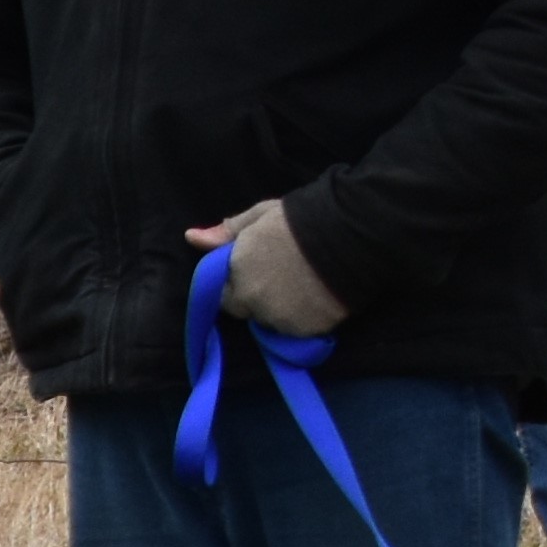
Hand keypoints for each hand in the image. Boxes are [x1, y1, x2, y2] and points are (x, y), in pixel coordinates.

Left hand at [186, 197, 348, 336]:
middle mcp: (251, 298)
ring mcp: (277, 318)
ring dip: (278, 309)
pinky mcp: (303, 331)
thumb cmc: (305, 217)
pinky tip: (317, 297)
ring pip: (269, 322)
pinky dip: (302, 319)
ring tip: (304, 284)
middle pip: (244, 309)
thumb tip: (191, 237)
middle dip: (255, 296)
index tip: (257, 269)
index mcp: (237, 269)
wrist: (355, 232)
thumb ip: (227, 232)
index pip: (221, 291)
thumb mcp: (263, 215)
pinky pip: (295, 331)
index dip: (237, 281)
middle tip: (283, 275)